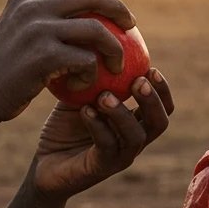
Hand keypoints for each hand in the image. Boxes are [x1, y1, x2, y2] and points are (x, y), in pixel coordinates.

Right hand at [0, 0, 136, 125]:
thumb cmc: (2, 71)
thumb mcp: (17, 33)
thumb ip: (43, 18)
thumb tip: (86, 12)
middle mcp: (31, 6)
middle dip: (119, 9)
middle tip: (131, 27)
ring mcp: (37, 30)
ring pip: (96, 29)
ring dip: (115, 48)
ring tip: (117, 66)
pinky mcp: (44, 56)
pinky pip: (87, 60)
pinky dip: (92, 74)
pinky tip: (82, 85)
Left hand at [31, 68, 174, 199]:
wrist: (44, 163)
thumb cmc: (64, 127)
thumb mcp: (80, 95)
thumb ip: (94, 75)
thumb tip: (98, 39)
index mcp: (135, 123)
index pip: (163, 107)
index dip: (163, 89)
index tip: (151, 68)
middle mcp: (133, 140)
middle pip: (159, 123)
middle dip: (153, 100)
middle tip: (138, 81)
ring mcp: (119, 157)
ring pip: (135, 137)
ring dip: (122, 113)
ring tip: (104, 95)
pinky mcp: (100, 168)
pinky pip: (106, 146)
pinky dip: (98, 126)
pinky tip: (85, 110)